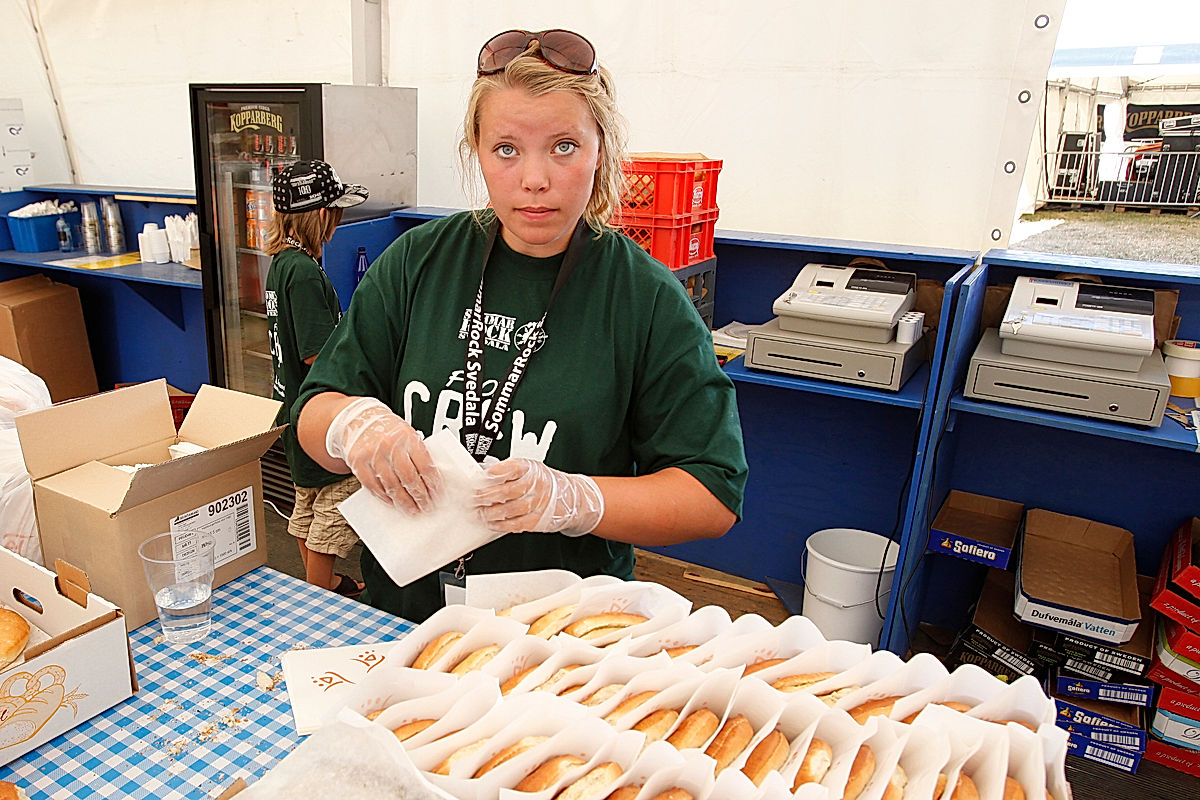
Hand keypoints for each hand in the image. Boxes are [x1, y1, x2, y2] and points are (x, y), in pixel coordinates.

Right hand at [325, 397, 441, 512]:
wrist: (359, 418)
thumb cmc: (387, 429)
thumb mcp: (408, 434)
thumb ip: (418, 453)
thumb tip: (432, 479)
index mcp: (408, 437)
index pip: (425, 466)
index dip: (433, 485)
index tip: (437, 495)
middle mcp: (390, 446)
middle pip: (410, 479)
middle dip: (420, 497)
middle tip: (426, 506)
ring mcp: (373, 456)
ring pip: (392, 486)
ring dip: (404, 502)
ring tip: (411, 509)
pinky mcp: (359, 464)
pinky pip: (374, 486)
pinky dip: (385, 497)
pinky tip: (393, 502)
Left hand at [474, 459, 603, 535]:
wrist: (570, 497)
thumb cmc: (544, 482)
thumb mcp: (530, 469)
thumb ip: (509, 472)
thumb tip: (483, 478)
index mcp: (532, 469)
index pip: (512, 468)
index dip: (495, 473)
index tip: (481, 477)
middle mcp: (537, 485)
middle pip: (507, 491)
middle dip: (485, 496)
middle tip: (473, 498)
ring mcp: (538, 504)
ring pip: (509, 510)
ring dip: (490, 513)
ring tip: (479, 513)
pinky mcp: (537, 520)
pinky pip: (516, 524)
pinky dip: (501, 525)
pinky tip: (492, 523)